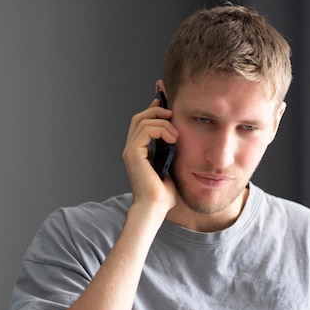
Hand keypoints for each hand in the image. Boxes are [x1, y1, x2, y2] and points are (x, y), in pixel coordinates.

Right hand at [122, 97, 178, 211]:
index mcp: (139, 151)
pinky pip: (146, 129)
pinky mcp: (133, 153)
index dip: (153, 108)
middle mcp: (132, 148)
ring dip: (163, 122)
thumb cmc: (163, 194)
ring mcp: (131, 150)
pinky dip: (161, 129)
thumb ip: (170, 151)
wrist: (155, 208)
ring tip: (175, 134)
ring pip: (143, 119)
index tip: (166, 101)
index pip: (143, 122)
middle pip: (140, 116)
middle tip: (173, 113)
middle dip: (157, 109)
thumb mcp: (170, 167)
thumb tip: (179, 137)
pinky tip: (173, 139)